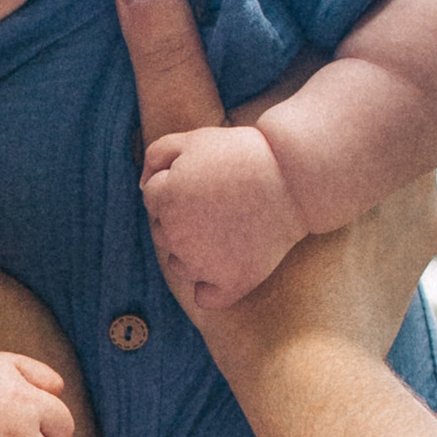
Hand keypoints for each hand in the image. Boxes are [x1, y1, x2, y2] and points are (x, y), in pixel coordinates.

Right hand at [112, 0, 436, 376]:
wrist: (307, 378)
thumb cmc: (242, 267)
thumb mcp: (185, 159)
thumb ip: (168, 64)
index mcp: (342, 105)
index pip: (314, 55)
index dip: (280, 55)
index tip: (247, 63)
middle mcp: (395, 143)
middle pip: (347, 103)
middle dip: (310, 110)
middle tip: (261, 128)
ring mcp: (419, 201)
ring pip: (371, 160)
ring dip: (337, 167)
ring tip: (287, 187)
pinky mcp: (419, 251)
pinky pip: (392, 215)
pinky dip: (360, 219)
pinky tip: (323, 238)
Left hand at [137, 126, 302, 316]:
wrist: (294, 174)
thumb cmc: (243, 153)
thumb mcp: (194, 138)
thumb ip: (157, 155)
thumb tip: (142, 185)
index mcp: (164, 199)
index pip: (154, 199)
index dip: (178, 187)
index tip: (206, 182)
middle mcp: (177, 235)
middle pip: (163, 234)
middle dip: (181, 220)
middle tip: (218, 205)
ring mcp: (203, 262)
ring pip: (180, 266)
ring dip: (192, 254)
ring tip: (225, 232)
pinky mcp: (232, 280)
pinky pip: (207, 298)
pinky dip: (211, 289)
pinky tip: (223, 273)